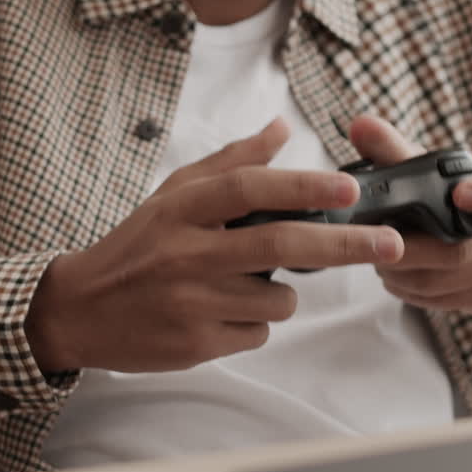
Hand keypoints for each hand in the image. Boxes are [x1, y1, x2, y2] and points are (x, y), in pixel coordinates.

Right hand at [25, 118, 404, 373]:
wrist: (80, 309)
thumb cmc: (137, 244)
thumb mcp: (173, 195)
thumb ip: (230, 162)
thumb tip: (281, 127)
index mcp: (180, 209)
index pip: (248, 189)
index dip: (302, 185)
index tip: (349, 186)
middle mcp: (185, 254)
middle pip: (279, 245)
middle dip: (344, 244)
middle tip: (391, 243)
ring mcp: (190, 302)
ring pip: (277, 299)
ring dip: (284, 292)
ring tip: (247, 281)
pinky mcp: (195, 344)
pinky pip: (257, 332)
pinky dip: (256, 321)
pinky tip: (221, 311)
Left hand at [347, 115, 471, 313]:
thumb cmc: (457, 184)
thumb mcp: (438, 161)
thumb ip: (396, 147)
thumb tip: (359, 126)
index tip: (460, 193)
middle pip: (467, 246)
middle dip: (410, 247)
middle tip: (371, 239)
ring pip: (449, 279)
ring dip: (403, 271)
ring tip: (375, 255)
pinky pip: (446, 300)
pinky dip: (411, 290)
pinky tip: (394, 275)